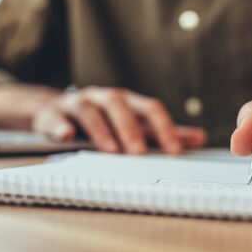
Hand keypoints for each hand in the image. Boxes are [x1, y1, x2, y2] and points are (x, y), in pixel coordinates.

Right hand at [33, 86, 206, 153]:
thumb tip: (199, 138)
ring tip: (109, 151)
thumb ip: (162, 133)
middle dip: (130, 128)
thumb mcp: (133, 124)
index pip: (150, 108)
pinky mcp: (52, 114)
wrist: (56, 112)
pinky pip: (54, 118)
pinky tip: (65, 137)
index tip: (175, 151)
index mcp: (126, 101)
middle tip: (139, 152)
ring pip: (89, 110)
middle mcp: (103, 98)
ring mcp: (77, 104)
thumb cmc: (102, 120)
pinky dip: (59, 127)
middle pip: (119, 105)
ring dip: (100, 130)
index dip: (163, 127)